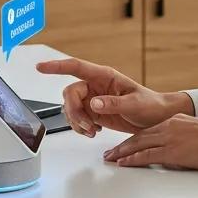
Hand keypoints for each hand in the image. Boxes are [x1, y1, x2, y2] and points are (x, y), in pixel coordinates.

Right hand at [35, 57, 192, 137]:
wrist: (156, 119)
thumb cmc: (150, 105)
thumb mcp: (135, 104)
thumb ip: (114, 103)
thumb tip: (94, 103)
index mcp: (104, 76)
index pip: (76, 67)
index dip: (56, 66)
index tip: (40, 67)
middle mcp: (95, 85)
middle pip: (70, 93)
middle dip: (73, 111)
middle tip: (87, 126)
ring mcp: (93, 99)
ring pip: (70, 108)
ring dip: (77, 122)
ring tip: (93, 131)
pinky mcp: (93, 112)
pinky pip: (76, 119)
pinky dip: (80, 127)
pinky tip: (93, 132)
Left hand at [103, 113, 197, 170]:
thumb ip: (185, 140)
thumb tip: (178, 154)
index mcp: (176, 121)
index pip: (149, 130)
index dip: (134, 139)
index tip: (123, 146)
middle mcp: (170, 125)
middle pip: (139, 136)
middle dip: (122, 146)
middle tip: (109, 153)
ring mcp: (170, 137)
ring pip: (138, 144)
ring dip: (121, 153)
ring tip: (109, 159)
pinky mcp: (173, 151)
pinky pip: (146, 155)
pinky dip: (132, 159)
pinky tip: (122, 164)